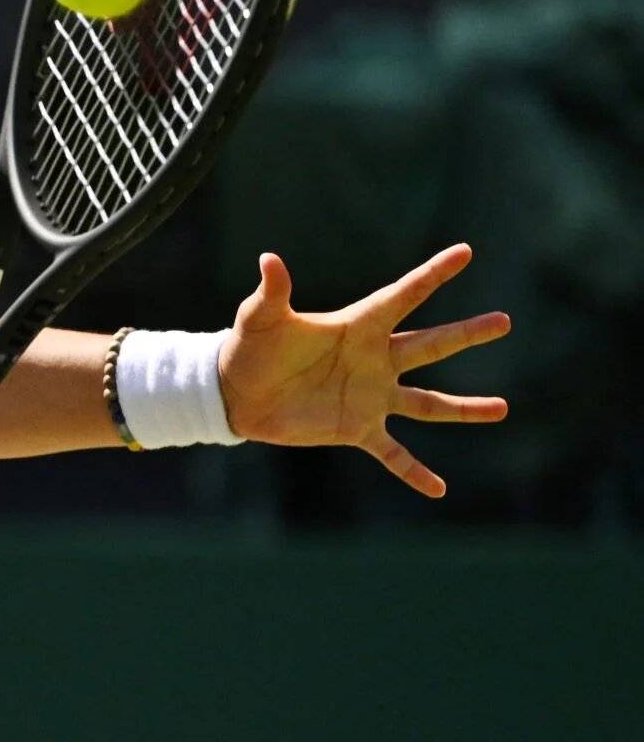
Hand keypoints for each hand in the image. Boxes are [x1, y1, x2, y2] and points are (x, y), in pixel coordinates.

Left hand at [217, 243, 509, 497]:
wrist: (236, 393)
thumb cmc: (249, 347)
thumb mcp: (261, 318)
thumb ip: (273, 292)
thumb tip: (268, 259)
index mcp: (356, 326)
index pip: (403, 296)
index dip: (432, 275)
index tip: (464, 252)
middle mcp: (373, 359)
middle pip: (430, 346)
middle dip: (466, 333)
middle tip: (504, 321)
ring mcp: (370, 396)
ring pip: (428, 403)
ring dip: (464, 409)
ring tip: (502, 408)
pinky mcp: (356, 428)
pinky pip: (393, 453)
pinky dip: (413, 471)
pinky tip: (438, 490)